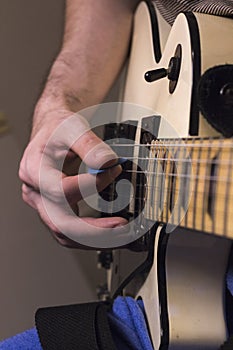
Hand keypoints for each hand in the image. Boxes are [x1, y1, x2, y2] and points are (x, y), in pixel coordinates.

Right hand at [19, 108, 127, 248]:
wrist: (52, 131)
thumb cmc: (58, 128)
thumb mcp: (72, 127)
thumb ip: (89, 144)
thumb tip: (107, 163)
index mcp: (34, 170)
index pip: (61, 190)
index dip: (90, 185)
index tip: (114, 170)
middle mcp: (36, 192)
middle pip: (60, 223)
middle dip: (93, 230)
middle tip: (122, 227)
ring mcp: (44, 203)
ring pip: (65, 234)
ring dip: (94, 238)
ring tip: (121, 234)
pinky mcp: (56, 209)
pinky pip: (71, 230)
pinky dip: (91, 234)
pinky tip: (110, 231)